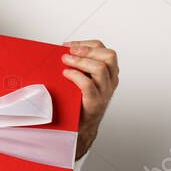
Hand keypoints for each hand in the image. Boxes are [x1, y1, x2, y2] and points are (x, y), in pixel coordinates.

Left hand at [60, 39, 118, 157]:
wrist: (80, 125)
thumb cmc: (78, 100)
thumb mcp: (81, 79)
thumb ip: (77, 65)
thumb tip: (60, 51)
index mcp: (109, 73)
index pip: (105, 51)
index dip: (87, 45)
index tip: (69, 46)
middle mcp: (110, 80)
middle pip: (109, 56)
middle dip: (87, 50)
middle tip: (69, 52)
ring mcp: (105, 92)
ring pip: (100, 68)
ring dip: (80, 61)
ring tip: (65, 61)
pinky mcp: (95, 102)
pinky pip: (88, 85)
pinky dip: (76, 76)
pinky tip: (66, 74)